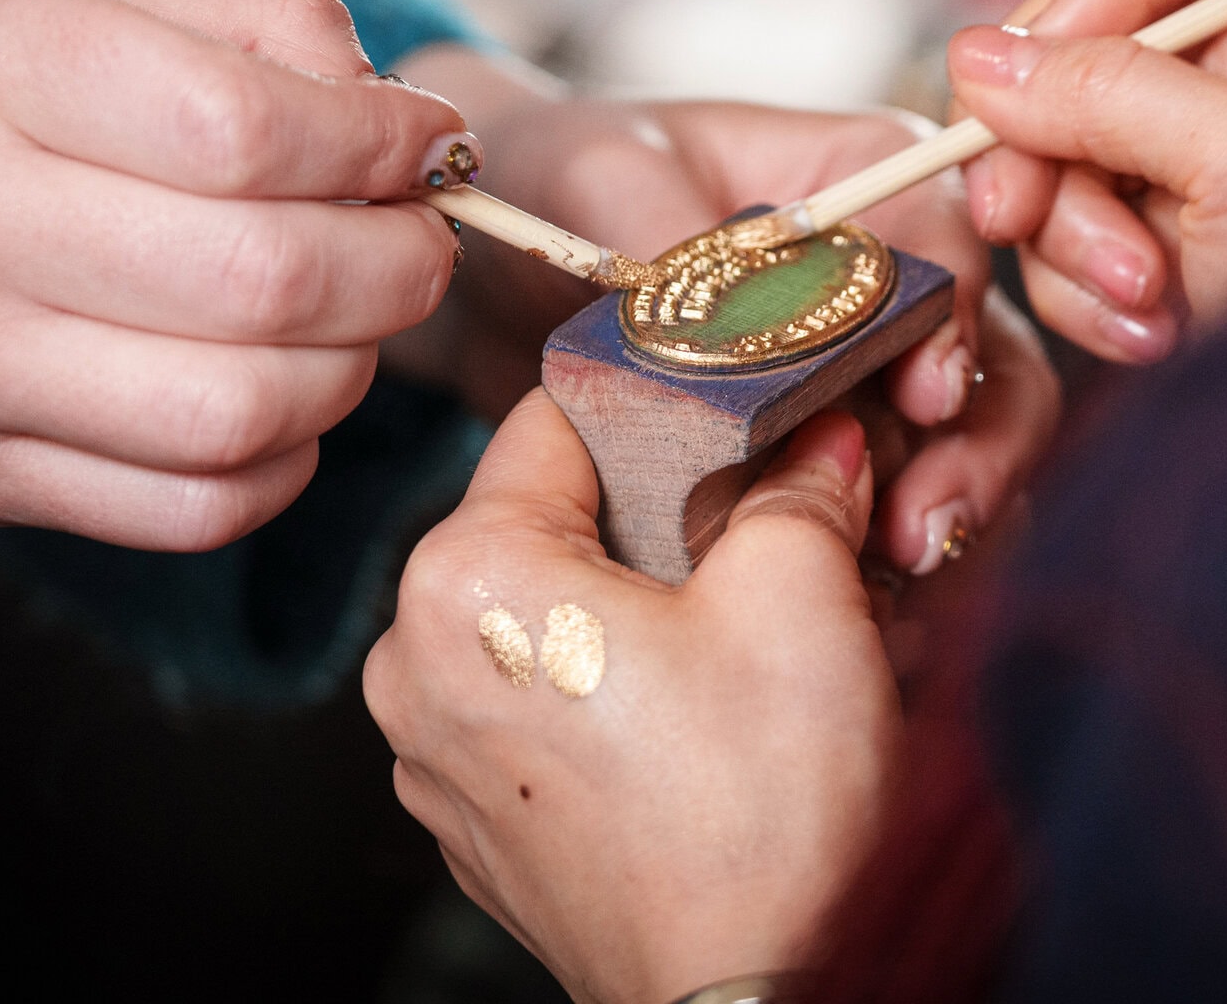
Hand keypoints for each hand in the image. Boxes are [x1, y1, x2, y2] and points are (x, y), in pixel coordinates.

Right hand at [0, 0, 470, 547]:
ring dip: (352, 368)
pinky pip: (194, 509)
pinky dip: (283, 463)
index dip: (381, 145)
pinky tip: (280, 401)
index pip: (246, 128)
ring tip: (349, 316)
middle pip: (266, 280)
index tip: (429, 145)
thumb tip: (389, 99)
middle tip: (417, 238)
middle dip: (398, 264)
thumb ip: (233, 22)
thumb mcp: (46, 2)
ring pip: (244, 411)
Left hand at [367, 392, 894, 1003]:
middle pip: (546, 520)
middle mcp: (411, 666)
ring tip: (737, 630)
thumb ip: (797, 481)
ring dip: (638, 603)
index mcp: (463, 580)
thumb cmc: (760, 818)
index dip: (661, 401)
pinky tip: (697, 713)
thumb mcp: (801, 596)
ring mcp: (436, 758)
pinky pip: (538, 705)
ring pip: (546, 614)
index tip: (734, 410)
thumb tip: (814, 437)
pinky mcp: (478, 825)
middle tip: (759, 526)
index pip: (554, 417)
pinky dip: (609, 686)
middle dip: (657, 512)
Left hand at [382, 61, 1061, 575]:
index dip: (952, 318)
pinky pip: (888, 536)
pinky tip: (857, 621)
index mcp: (853, 184)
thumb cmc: (562, 183)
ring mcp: (866, 391)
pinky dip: (878, 580)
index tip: (928, 394)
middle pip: (985, 372)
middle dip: (968, 455)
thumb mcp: (596, 179)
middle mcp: (885, 289)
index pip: (946, 238)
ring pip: (953, 467)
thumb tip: (717, 304)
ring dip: (933, 527)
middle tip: (922, 526)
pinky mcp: (827, 479)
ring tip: (889, 584)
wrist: (498, 278)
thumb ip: (662, 228)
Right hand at [947, 0, 1226, 361]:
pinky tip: (1143, 325)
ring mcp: (1190, 136)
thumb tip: (975, 61)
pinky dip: (1082, 284)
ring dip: (1069, 233)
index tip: (1054, 72)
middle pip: (1081, 29)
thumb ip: (1110, 94)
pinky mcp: (1157, 217)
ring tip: (1141, 297)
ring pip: (1052, 137)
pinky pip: (1062, 221)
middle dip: (1048, 140)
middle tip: (1018, 212)